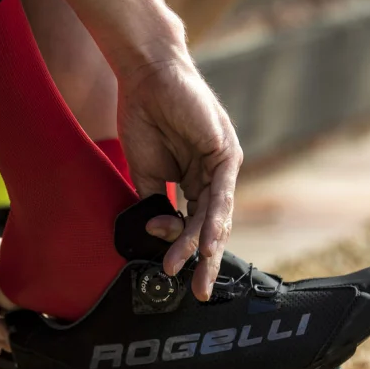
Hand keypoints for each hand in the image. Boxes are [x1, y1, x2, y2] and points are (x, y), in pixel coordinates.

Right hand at [118, 54, 243, 301]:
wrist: (146, 77)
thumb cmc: (144, 116)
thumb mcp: (145, 172)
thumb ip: (154, 203)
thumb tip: (157, 235)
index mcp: (194, 181)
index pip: (194, 225)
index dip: (184, 250)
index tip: (168, 272)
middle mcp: (213, 176)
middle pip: (211, 227)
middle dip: (204, 261)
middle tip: (199, 292)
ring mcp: (222, 165)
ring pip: (216, 216)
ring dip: (204, 247)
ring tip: (193, 271)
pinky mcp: (225, 153)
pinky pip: (220, 194)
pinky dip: (213, 219)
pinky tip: (206, 242)